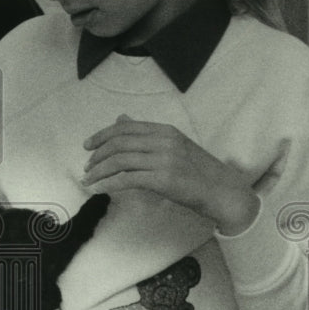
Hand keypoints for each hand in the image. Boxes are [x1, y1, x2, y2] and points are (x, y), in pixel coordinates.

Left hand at [82, 115, 258, 235]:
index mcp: (164, 130)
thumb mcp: (172, 145)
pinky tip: (100, 189)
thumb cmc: (196, 170)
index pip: (124, 128)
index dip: (101, 135)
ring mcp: (164, 160)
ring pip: (120, 161)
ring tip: (89, 179)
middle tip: (86, 167)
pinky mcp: (163, 179)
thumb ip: (146, 134)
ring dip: (99, 171)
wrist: (222, 191)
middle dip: (97, 155)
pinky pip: (128, 179)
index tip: (87, 146)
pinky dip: (110, 184)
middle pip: (119, 143)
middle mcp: (163, 141)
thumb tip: (120, 119)